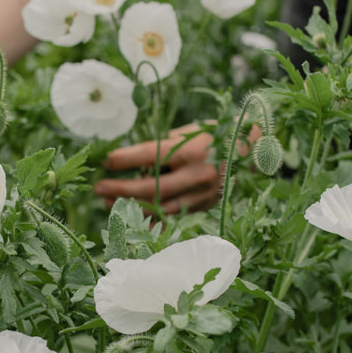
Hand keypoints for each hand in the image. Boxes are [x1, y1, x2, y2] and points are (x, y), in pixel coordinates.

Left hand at [94, 123, 223, 214]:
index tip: (106, 161)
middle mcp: (196, 174)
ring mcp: (202, 193)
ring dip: (132, 207)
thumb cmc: (215, 134)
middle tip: (99, 189)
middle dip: (122, 189)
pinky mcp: (206, 204)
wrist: (252, 148)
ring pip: (161, 206)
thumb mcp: (188, 132)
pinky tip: (135, 219)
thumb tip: (136, 160)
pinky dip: (154, 218)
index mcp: (190, 150)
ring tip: (110, 203)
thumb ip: (164, 147)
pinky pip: (175, 215)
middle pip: (152, 187)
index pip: (150, 156)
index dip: (125, 160)